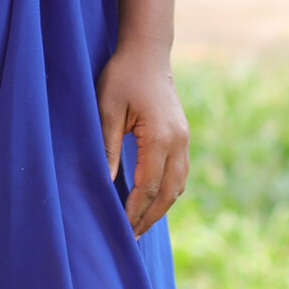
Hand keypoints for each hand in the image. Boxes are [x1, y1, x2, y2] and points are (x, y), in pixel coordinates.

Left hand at [97, 42, 189, 235]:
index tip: (120, 229)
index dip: (134, 211)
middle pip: (168, 193)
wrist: (147, 51)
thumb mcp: (107, 109)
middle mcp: (179, 141)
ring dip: (160, 208)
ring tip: (139, 225)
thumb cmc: (122, 76)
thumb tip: (105, 183)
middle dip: (149, 217)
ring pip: (178, 186)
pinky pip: (179, 173)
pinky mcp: (182, 136)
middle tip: (130, 237)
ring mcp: (184, 139)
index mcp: (161, 137)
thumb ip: (107, 147)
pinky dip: (166, 192)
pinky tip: (150, 200)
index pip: (148, 186)